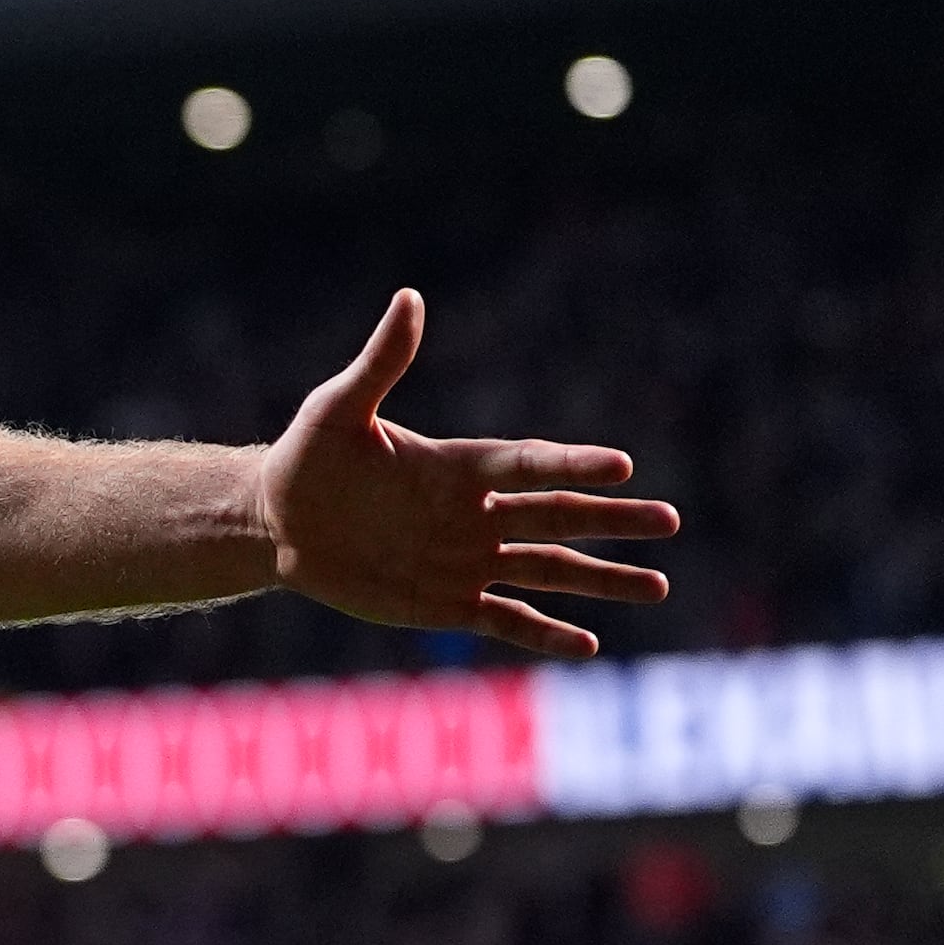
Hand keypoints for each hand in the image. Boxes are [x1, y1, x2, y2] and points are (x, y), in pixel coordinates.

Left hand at [257, 291, 678, 659]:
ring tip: (657, 586)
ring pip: (548, 572)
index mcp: (461, 466)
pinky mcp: (445, 605)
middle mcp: (476, 514)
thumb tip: (408, 298)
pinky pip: (506, 621)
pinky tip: (589, 646)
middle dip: (612, 521)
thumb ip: (380, 363)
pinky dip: (545, 635)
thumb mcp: (338, 409)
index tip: (622, 467)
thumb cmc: (307, 457)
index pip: (530, 464)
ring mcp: (466, 561)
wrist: (275, 521)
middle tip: (667, 522)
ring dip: (601, 580)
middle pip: (558, 517)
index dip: (573, 465)